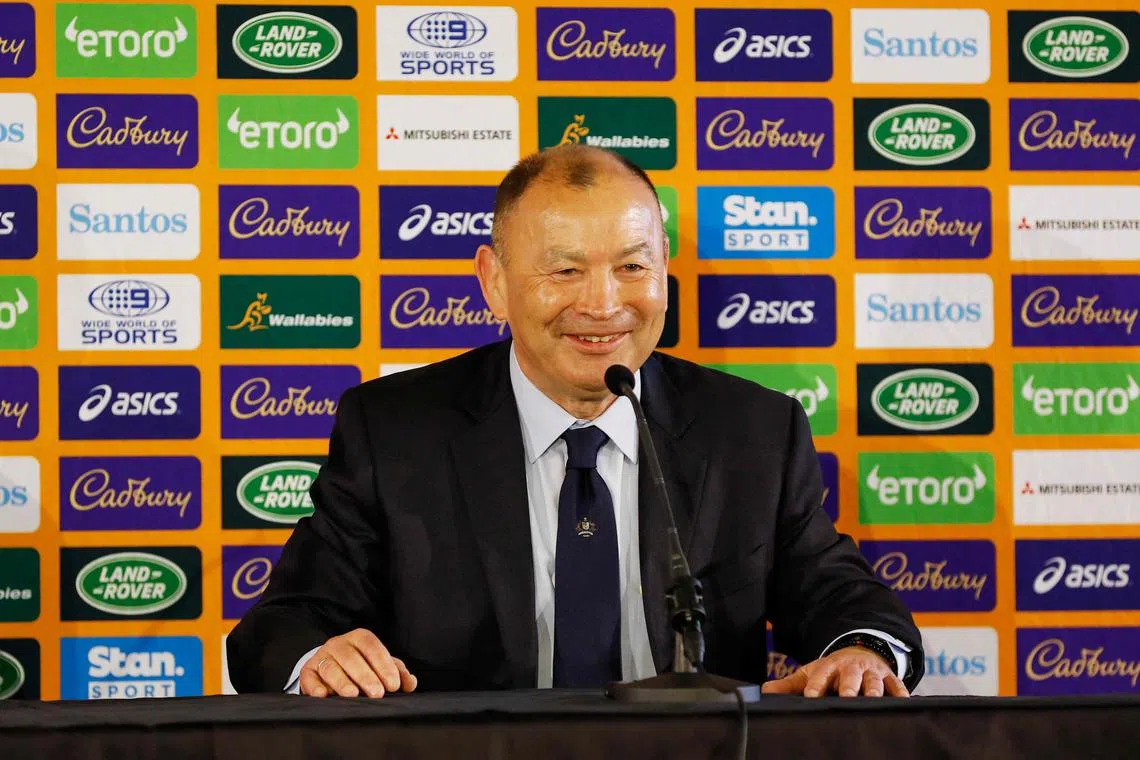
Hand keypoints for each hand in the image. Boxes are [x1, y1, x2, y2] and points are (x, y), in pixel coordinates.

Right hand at [300, 628, 417, 697]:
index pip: (372, 647)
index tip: (393, 685)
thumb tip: (410, 683)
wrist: (330, 666)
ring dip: (342, 681)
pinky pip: (309, 677)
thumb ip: (397, 672)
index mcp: (359, 638)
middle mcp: (339, 644)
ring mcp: (322, 656)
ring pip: (330, 667)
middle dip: (365, 676)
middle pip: (351, 657)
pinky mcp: (307, 671)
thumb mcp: (380, 665)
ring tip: (353, 694)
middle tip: (377, 693)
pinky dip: (315, 687)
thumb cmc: (362, 666)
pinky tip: (324, 695)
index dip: (383, 665)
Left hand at [761, 646, 908, 697]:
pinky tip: (904, 700)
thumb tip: (764, 691)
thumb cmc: (831, 671)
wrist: (858, 654)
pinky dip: (900, 692)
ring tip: (873, 699)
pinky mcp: (889, 678)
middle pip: (850, 676)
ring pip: (874, 681)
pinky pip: (897, 685)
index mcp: (830, 667)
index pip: (821, 675)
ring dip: (874, 689)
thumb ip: (789, 684)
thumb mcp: (811, 673)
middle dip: (849, 686)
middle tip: (847, 697)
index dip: (816, 686)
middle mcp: (851, 668)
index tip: (811, 697)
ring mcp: (871, 672)